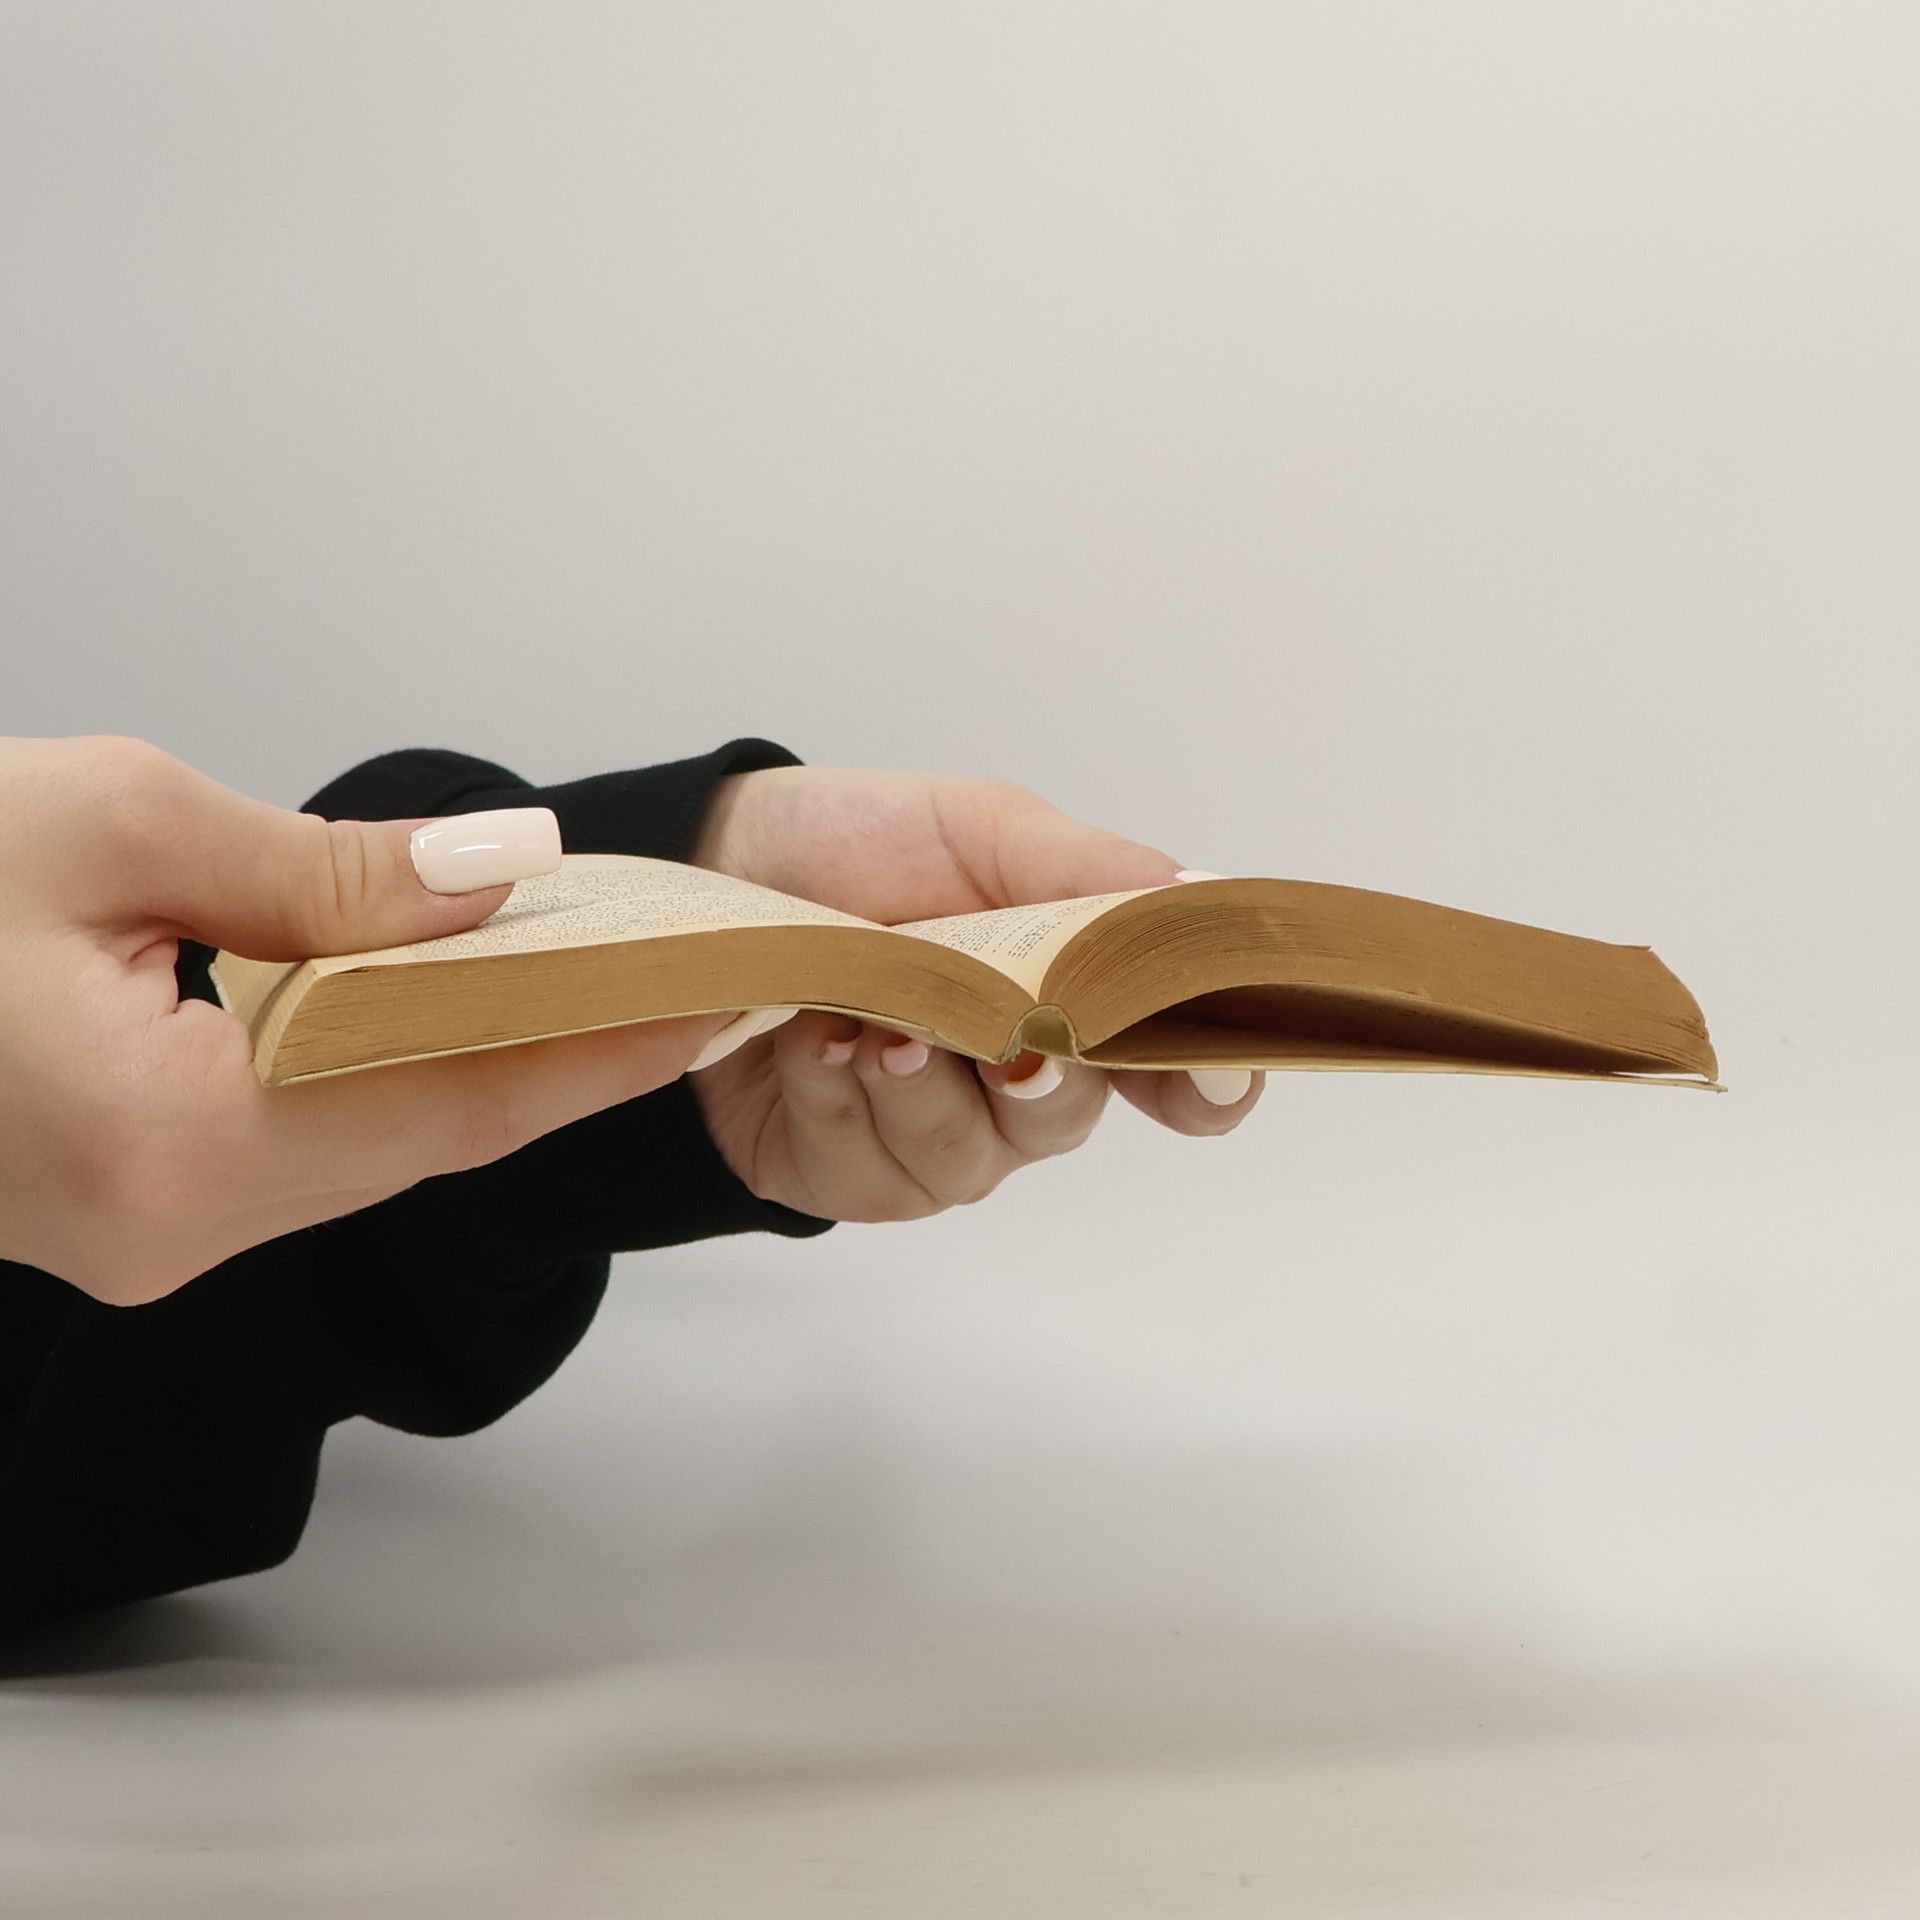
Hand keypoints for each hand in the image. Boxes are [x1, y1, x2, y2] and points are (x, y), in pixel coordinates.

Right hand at [0, 736, 729, 1303]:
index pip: (453, 1101)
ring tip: (587, 971)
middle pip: (421, 1135)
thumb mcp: (103, 823)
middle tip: (671, 968)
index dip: (596, 1045)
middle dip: (555, 1047)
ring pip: (363, 1142)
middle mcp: (161, 1228)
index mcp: (162, 1148)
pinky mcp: (118, 1202)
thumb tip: (497, 874)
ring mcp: (138, 1232)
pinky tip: (440, 1004)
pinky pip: (296, 1138)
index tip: (709, 996)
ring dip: (472, 1056)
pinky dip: (381, 1071)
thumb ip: (324, 871)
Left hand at [686, 766, 1262, 1220]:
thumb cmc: (855, 848)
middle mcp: (1021, 1078)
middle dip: (1025, 1069)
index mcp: (1072, 991)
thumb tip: (1195, 900)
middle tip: (991, 1030)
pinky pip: (877, 1171)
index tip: (1208, 1078)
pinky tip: (809, 1048)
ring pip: (972, 1154)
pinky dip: (840, 1101)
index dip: (1204, 1080)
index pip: (1172, 1062)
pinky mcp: (861, 1176)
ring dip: (914, 1082)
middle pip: (1072, 1114)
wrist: (710, 879)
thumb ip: (1085, 873)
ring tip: (862, 1020)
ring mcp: (943, 1137)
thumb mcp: (976, 828)